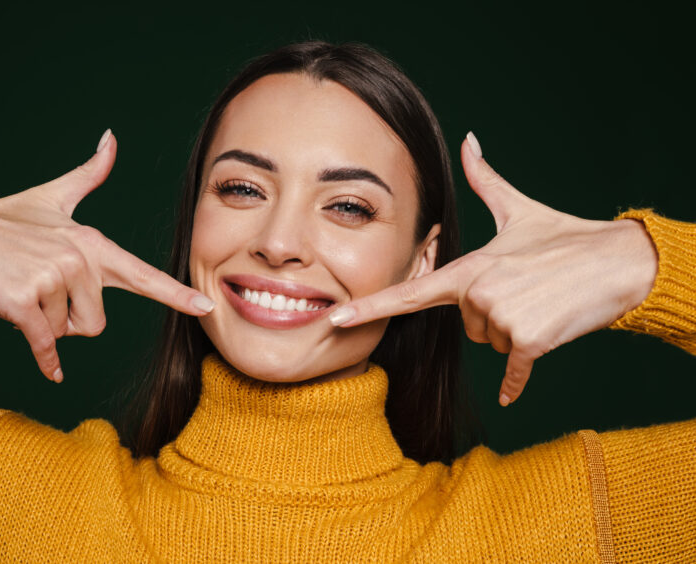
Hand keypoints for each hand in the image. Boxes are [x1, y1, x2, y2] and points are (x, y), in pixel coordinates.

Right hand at [0, 130, 214, 382]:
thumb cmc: (6, 225)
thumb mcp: (52, 198)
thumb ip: (88, 175)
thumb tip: (111, 139)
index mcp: (93, 243)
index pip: (142, 274)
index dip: (176, 294)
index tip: (205, 308)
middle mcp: (78, 259)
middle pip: (97, 323)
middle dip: (70, 320)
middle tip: (43, 292)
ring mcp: (52, 278)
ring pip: (68, 332)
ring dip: (46, 324)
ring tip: (25, 292)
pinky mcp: (25, 300)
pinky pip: (47, 345)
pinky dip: (46, 359)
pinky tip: (51, 369)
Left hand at [330, 132, 657, 405]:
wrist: (617, 263)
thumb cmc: (565, 239)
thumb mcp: (519, 210)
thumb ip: (485, 181)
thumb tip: (469, 140)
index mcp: (468, 268)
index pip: (409, 293)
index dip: (369, 308)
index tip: (336, 320)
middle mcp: (477, 293)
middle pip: (466, 326)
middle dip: (491, 314)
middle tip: (524, 290)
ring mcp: (502, 318)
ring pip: (490, 342)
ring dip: (511, 331)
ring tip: (537, 303)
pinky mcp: (529, 340)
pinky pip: (513, 370)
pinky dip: (517, 378)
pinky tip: (515, 389)